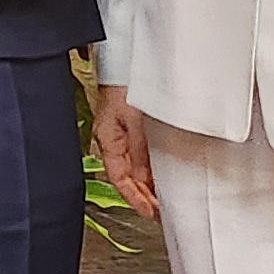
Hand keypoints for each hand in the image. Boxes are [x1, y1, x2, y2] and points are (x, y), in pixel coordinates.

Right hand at [92, 83, 156, 219]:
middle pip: (127, 177)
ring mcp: (122, 135)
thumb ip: (141, 149)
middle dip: (143, 196)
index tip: (149, 212)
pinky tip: (163, 177)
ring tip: (164, 200)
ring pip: (134, 168)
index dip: (134, 198)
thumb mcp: (135, 120)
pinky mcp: (132, 129)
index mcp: (108, 140)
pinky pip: (140, 157)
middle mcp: (113, 141)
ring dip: (148, 185)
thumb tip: (147, 179)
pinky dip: (150, 170)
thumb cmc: (126, 85)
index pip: (119, 178)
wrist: (126, 61)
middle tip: (162, 212)